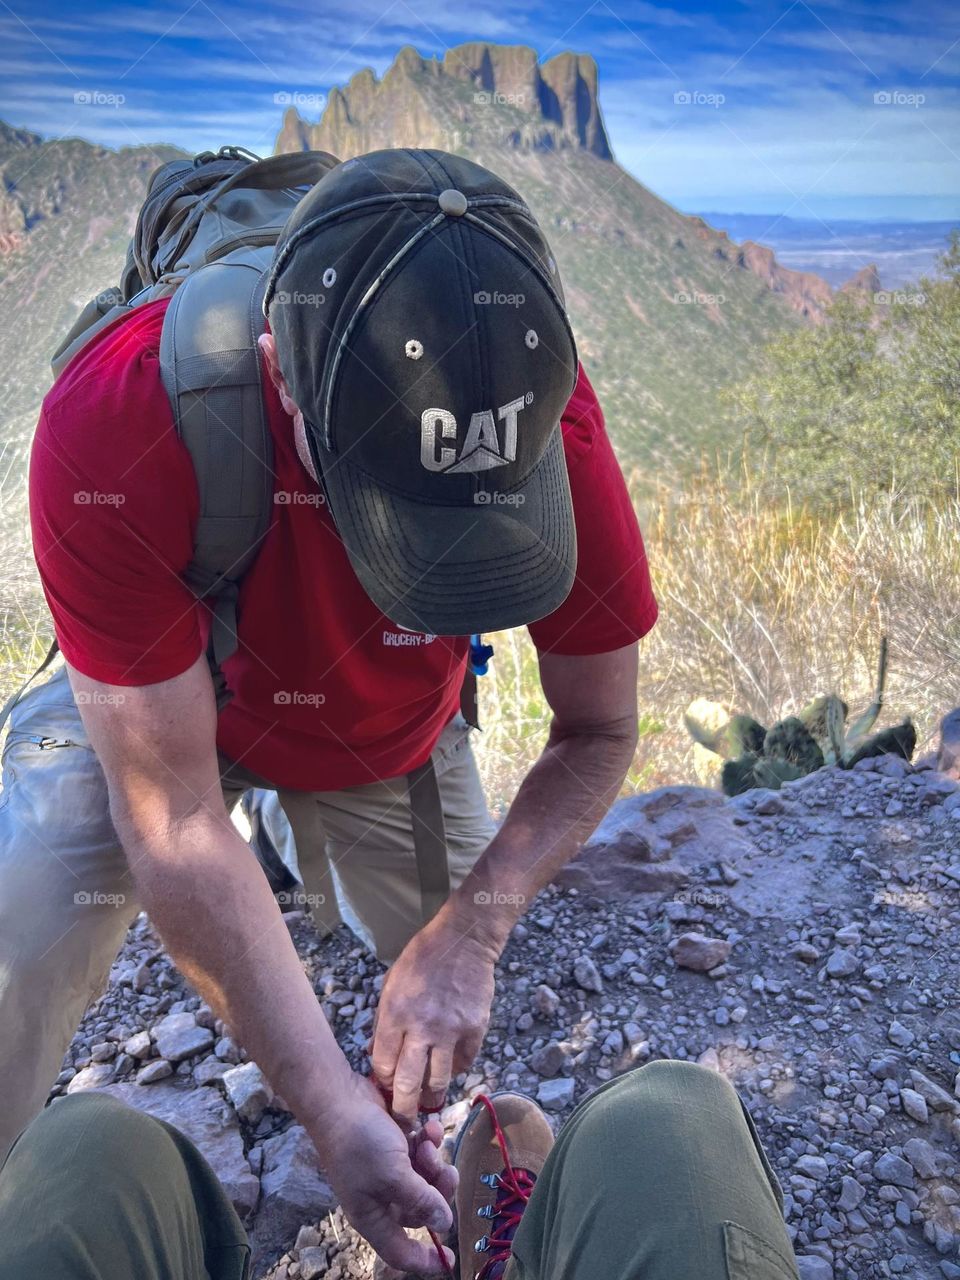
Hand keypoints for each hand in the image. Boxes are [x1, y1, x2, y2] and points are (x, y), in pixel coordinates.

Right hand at [316, 1074, 455, 1274]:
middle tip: (445, 1170)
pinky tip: (428, 1128)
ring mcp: (387, 1170)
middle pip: (421, 1210)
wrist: (339, 1097)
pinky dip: (428, 1142)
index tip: (450, 1262)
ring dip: (433, 1161)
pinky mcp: (394, 1145)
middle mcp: (381, 1196)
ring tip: (427, 1142)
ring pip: (425, 1179)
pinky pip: (420, 1153)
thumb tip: (445, 1225)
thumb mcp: (393, 1175)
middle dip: (438, 1191)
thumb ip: (421, 1201)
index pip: (399, 1251)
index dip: (423, 1260)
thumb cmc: (360, 1143)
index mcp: (373, 1215)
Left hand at [371, 911, 498, 1127]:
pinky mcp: (475, 1031)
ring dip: (431, 1097)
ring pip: (439, 1082)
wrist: (464, 941)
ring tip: (427, 1103)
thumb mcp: (391, 985)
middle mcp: (422, 1027)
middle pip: (408, 1085)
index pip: (383, 1066)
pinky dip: (455, 1070)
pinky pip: (463, 1064)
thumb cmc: (422, 959)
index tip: (384, 1087)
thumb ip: (383, 1022)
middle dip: (403, 1110)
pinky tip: (448, 1067)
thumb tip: (376, 1056)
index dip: (382, 1082)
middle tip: (403, 1120)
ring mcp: (451, 1031)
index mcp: (395, 1013)